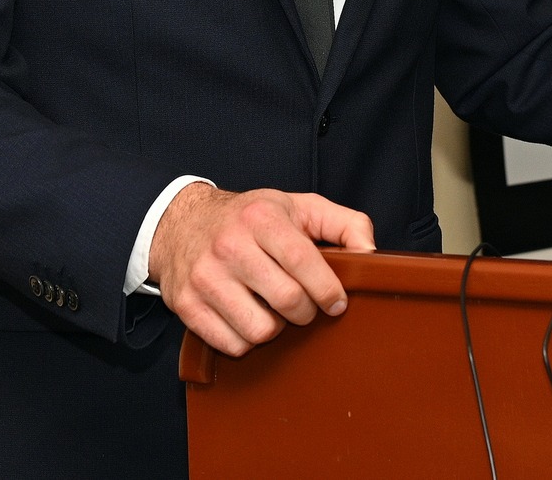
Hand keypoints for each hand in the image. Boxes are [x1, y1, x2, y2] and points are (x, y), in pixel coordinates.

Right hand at [148, 184, 376, 356]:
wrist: (180, 223)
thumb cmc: (250, 218)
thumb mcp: (298, 207)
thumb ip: (344, 223)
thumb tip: (371, 254)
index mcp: (261, 218)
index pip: (303, 261)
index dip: (327, 290)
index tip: (337, 303)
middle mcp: (229, 246)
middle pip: (287, 301)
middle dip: (306, 312)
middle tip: (304, 306)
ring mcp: (204, 277)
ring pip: (260, 330)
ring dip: (276, 328)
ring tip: (272, 309)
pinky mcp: (187, 305)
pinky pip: (232, 345)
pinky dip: (247, 340)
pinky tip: (247, 318)